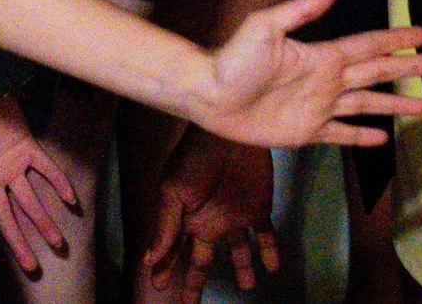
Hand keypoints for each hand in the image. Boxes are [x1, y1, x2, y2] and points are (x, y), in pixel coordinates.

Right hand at [0, 94, 82, 279]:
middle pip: (9, 217)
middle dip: (20, 242)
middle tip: (34, 267)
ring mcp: (11, 164)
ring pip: (30, 200)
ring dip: (44, 220)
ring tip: (58, 242)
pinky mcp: (27, 147)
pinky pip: (47, 169)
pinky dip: (59, 183)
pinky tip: (72, 201)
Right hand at [139, 125, 275, 300]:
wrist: (228, 135)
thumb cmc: (193, 158)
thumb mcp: (173, 192)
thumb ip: (166, 227)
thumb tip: (150, 259)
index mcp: (185, 218)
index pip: (175, 250)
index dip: (166, 269)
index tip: (158, 286)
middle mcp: (209, 221)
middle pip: (202, 258)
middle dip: (196, 281)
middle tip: (189, 303)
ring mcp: (234, 216)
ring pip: (238, 251)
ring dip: (242, 268)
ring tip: (246, 286)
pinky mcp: (257, 209)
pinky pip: (265, 236)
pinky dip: (269, 252)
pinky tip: (272, 267)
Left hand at [197, 0, 421, 146]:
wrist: (208, 94)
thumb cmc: (233, 59)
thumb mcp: (265, 26)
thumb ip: (301, 9)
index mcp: (321, 56)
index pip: (368, 47)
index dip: (395, 42)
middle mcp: (327, 81)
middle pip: (378, 74)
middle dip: (409, 69)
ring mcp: (320, 107)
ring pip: (367, 105)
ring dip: (395, 105)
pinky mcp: (309, 131)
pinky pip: (342, 134)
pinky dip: (362, 136)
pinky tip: (381, 137)